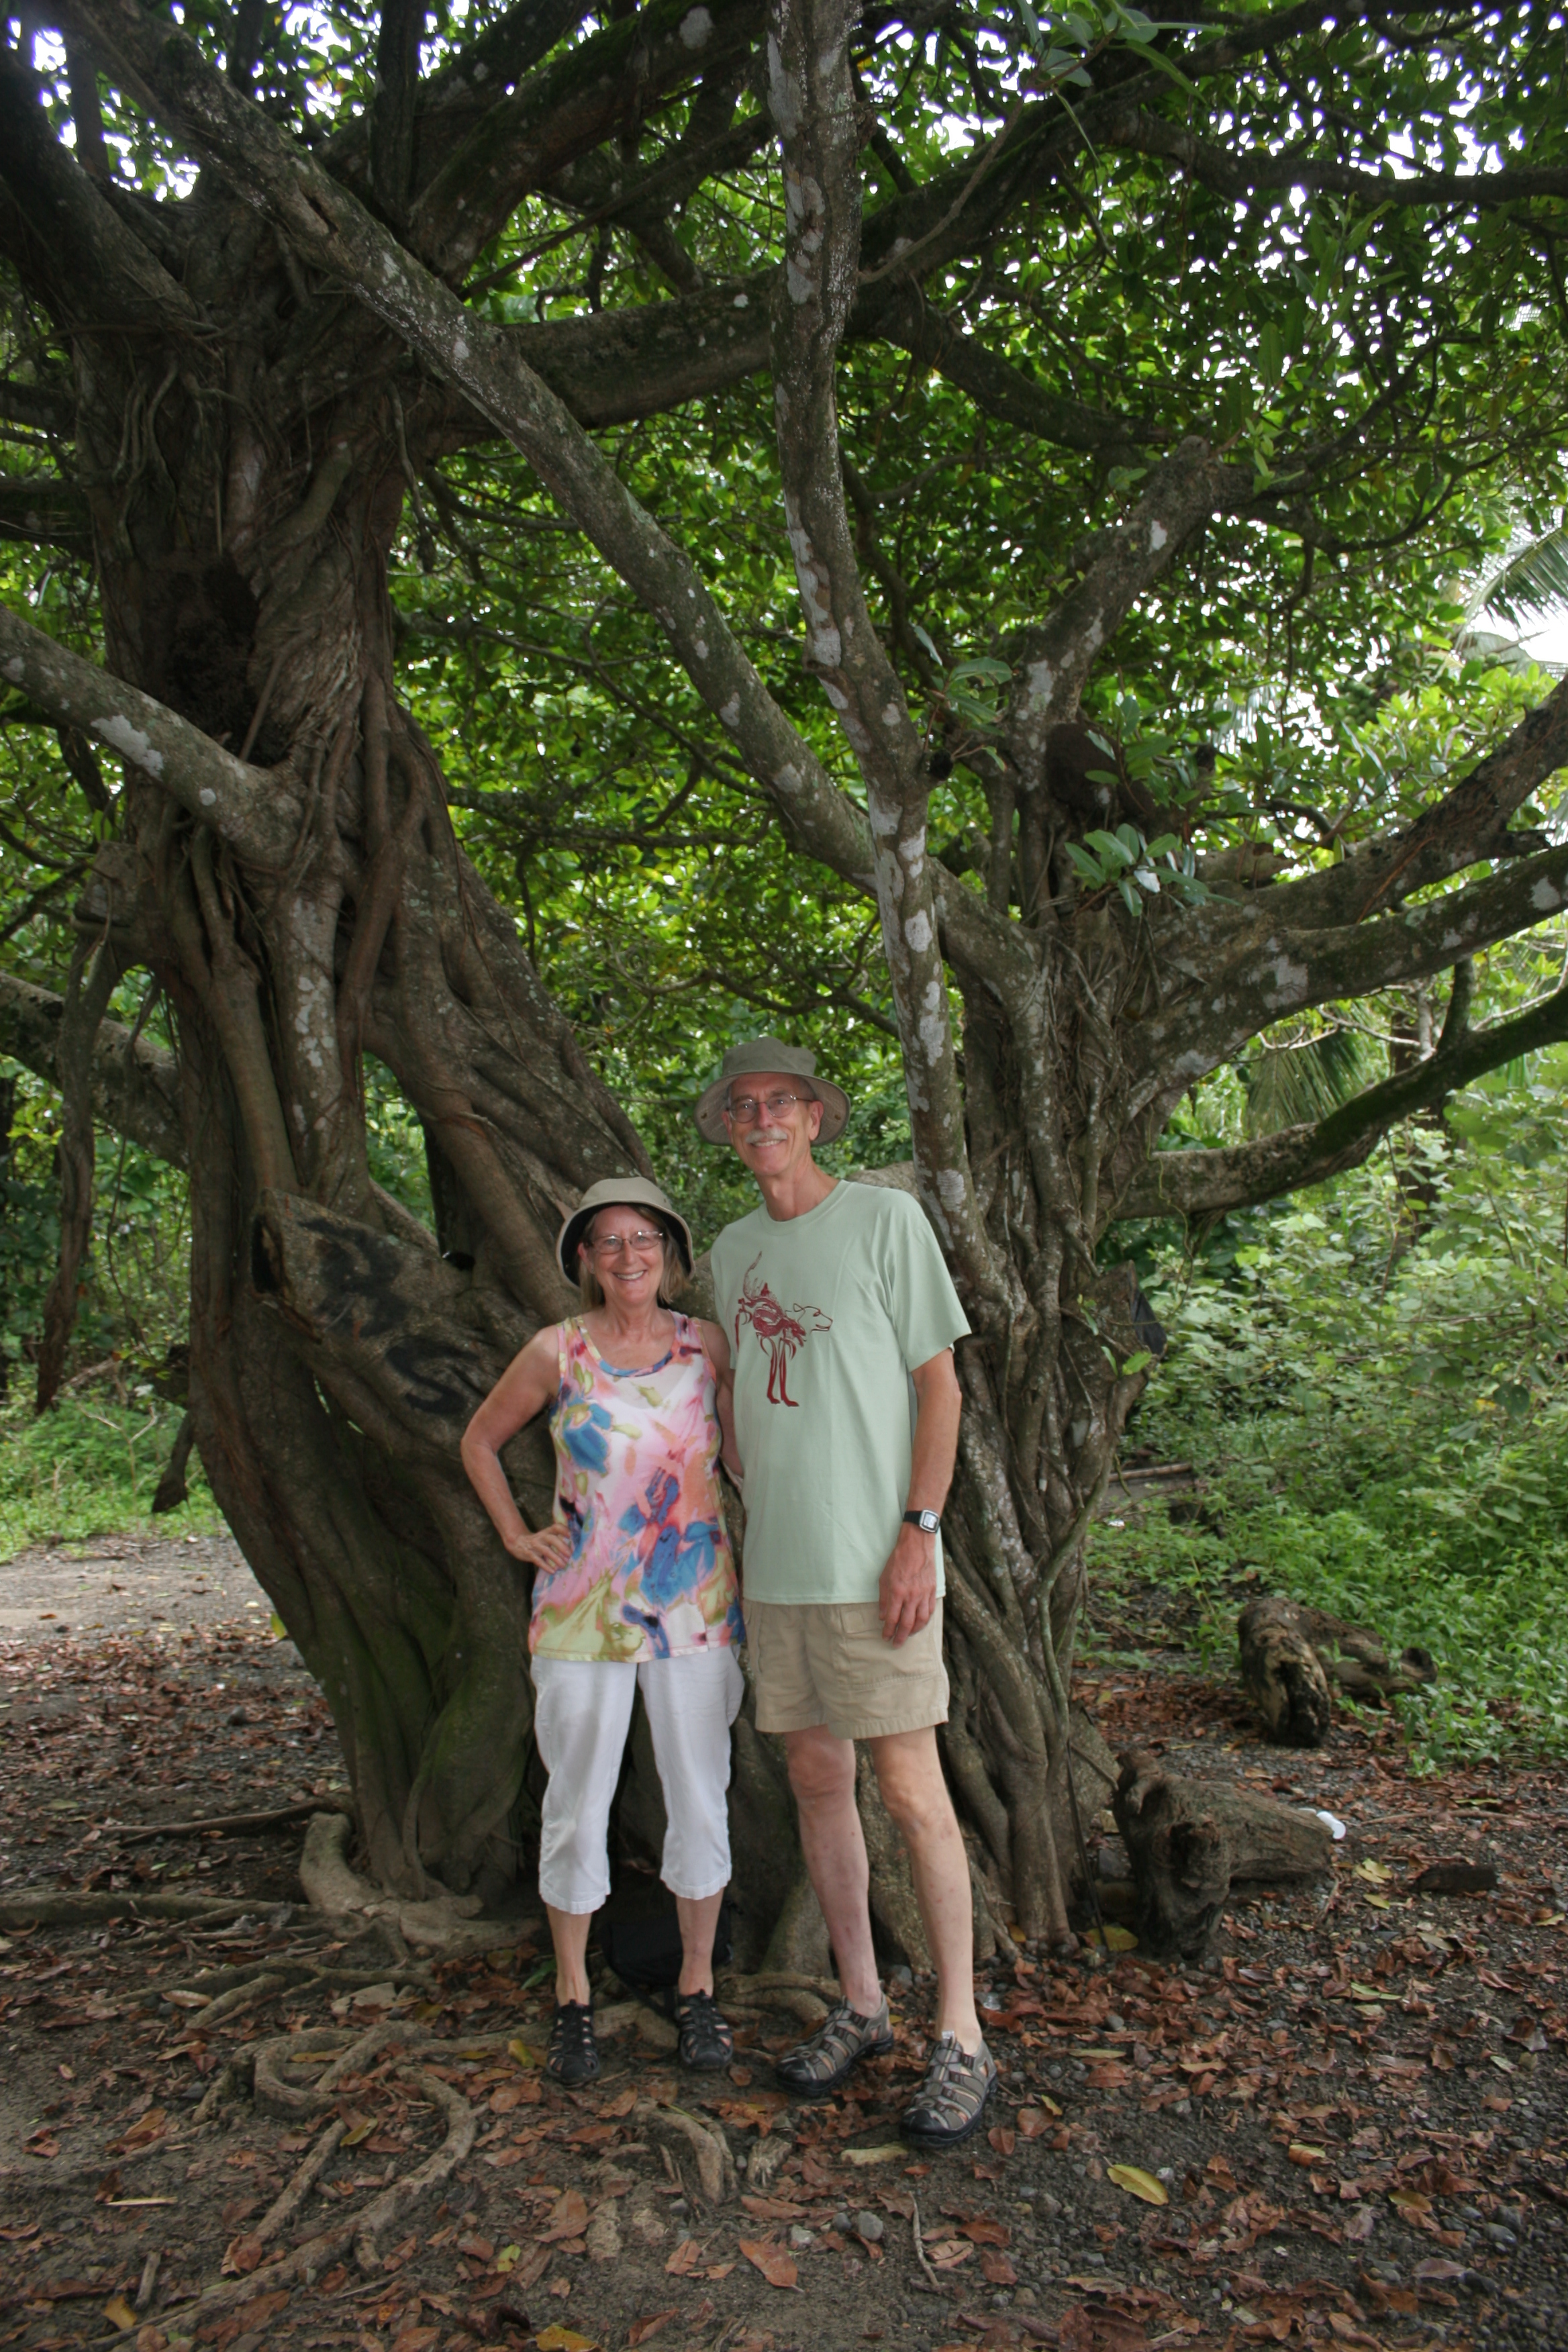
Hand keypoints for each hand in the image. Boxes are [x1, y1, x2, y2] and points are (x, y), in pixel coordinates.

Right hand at [502, 1522, 571, 1571]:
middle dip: (562, 1546)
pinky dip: (546, 1566)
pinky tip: (553, 1571)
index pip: (556, 1527)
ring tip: (564, 1565)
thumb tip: (573, 1547)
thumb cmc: (538, 1541)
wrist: (518, 1542)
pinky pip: (538, 1561)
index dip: (563, 1530)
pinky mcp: (530, 1554)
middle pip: (552, 1539)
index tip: (570, 1535)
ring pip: (546, 1551)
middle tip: (570, 1554)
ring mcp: (535, 1545)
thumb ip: (557, 1538)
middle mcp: (541, 1537)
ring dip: (556, 1558)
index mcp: (547, 1531)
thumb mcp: (546, 1536)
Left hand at [878, 1525, 936, 1645]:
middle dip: (901, 1636)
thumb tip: (883, 1616)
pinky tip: (920, 1624)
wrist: (917, 1545)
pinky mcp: (932, 1591)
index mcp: (897, 1592)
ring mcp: (924, 1594)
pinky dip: (925, 1620)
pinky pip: (930, 1610)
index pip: (892, 1618)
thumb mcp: (884, 1577)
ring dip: (914, 1631)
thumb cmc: (898, 1560)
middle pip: (907, 1623)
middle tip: (896, 1644)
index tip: (885, 1637)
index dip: (888, 1630)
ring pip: (921, 1620)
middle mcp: (911, 1596)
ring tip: (908, 1635)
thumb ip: (883, 1598)